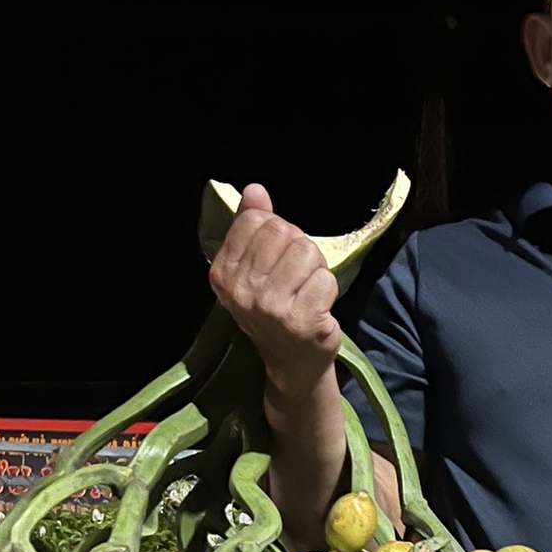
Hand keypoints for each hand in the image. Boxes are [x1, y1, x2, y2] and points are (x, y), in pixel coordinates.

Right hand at [207, 184, 341, 389]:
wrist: (291, 362)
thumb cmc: (277, 310)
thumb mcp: (256, 268)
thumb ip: (253, 226)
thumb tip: (254, 189)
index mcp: (223, 272)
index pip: (257, 220)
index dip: (278, 233)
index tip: (278, 260)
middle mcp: (240, 290)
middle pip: (283, 232)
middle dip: (299, 249)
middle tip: (297, 278)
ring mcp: (268, 307)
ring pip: (307, 252)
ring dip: (316, 270)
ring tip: (307, 292)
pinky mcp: (299, 320)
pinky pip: (325, 278)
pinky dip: (328, 289)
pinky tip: (317, 308)